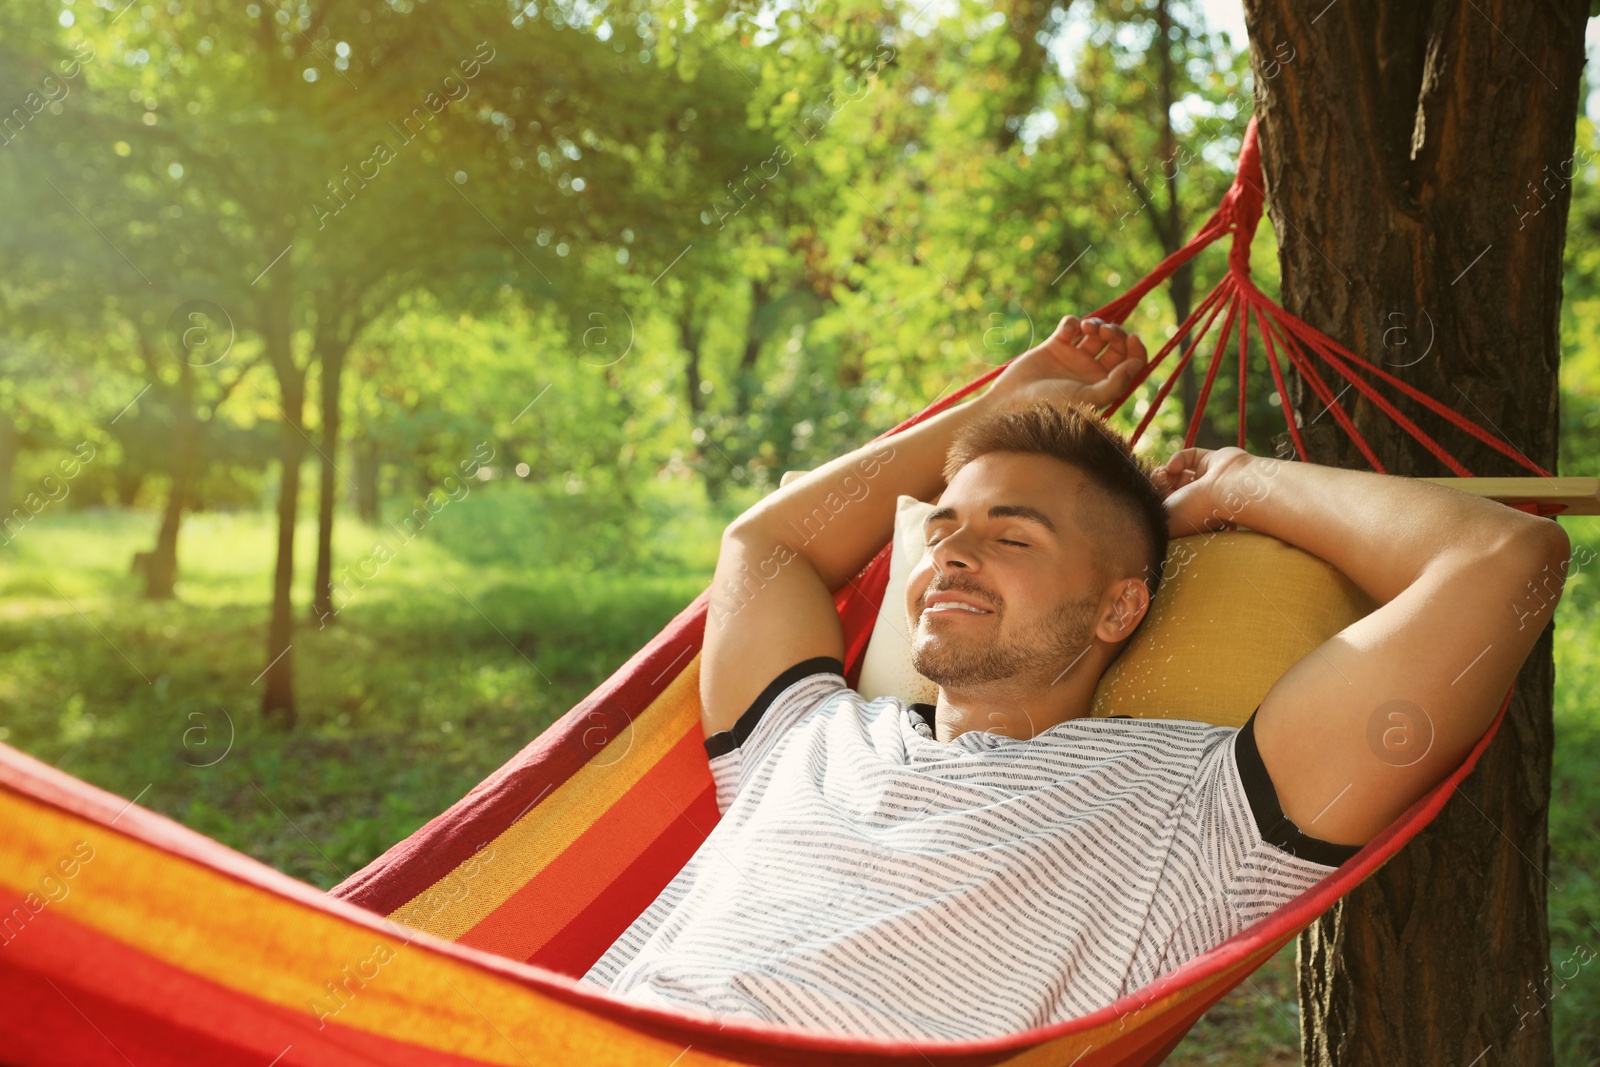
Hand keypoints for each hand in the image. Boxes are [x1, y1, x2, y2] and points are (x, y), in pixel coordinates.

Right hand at [983, 315, 1147, 412]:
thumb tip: (1135, 365)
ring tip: (1086, 328)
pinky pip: (1071, 325)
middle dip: (1115, 332)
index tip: (1132, 338)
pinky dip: (1072, 322)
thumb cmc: (1051, 406)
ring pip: (1095, 331)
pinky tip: (1066, 331)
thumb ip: (1114, 385)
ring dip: (1096, 323)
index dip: (1136, 348)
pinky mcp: (1055, 345)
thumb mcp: (1087, 399)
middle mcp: (1091, 369)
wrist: (1013, 402)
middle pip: (1116, 343)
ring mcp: (1073, 356)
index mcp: (1103, 384)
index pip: (1131, 362)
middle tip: (1103, 332)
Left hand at [1153, 445, 1255, 537]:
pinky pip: (1189, 456)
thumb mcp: (1164, 518)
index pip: (1165, 506)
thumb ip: (1151, 512)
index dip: (1155, 500)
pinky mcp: (1212, 461)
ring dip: (1166, 472)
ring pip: (1177, 473)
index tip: (1148, 496)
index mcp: (1189, 518)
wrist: (1229, 491)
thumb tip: (1144, 502)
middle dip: (1160, 485)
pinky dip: (1177, 459)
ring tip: (1165, 474)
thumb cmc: (1196, 510)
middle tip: (1157, 484)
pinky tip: (1173, 467)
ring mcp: (1206, 481)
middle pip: (1169, 489)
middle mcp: (1198, 501)